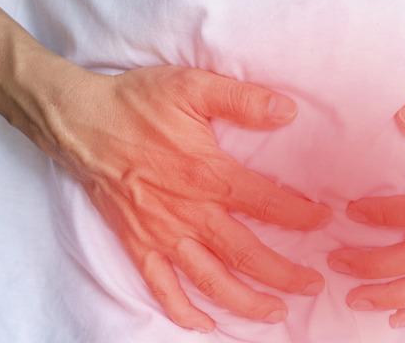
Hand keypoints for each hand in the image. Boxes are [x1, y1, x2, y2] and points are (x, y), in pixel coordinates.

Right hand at [28, 65, 330, 331]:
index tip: (324, 222)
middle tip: (313, 286)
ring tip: (274, 313)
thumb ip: (241, 100)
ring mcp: (160, 233)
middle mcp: (187, 212)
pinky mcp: (136, 243)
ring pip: (209, 279)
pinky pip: (160, 286)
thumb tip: (288, 110)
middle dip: (283, 274)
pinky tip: (204, 323)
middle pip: (244, 253)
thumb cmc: (136, 103)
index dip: (299, 215)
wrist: (81, 122)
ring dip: (243, 301)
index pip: (266, 202)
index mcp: (206, 174)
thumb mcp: (192, 86)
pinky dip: (181, 310)